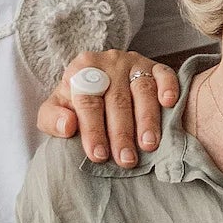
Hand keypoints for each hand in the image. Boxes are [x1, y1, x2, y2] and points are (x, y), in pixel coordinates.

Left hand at [36, 48, 180, 166]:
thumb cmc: (78, 101)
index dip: (93, 130)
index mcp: (82, 70)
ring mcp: (134, 62)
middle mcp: (109, 62)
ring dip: (147, 119)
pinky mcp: (155, 66)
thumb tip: (67, 127)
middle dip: (121, 133)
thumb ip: (52, 118)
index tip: (99, 155)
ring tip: (148, 145)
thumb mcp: (58, 107)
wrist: (100, 79)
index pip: (88, 102)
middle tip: (126, 160)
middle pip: (116, 100)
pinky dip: (169, 87)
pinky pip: (164, 74)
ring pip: (142, 90)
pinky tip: (170, 104)